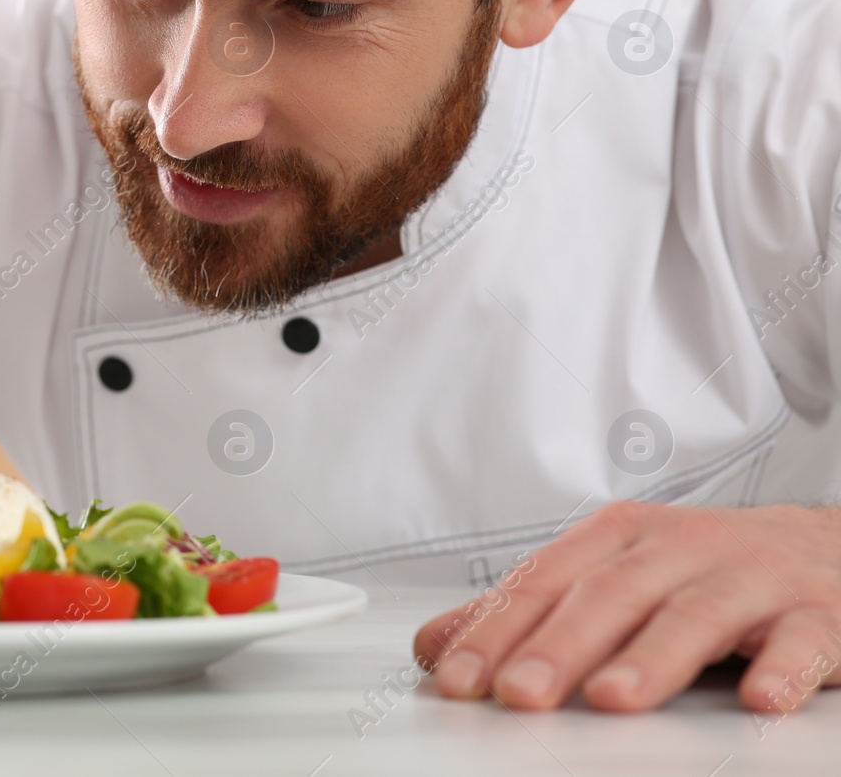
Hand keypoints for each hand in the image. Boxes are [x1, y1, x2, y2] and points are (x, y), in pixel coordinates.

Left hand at [413, 501, 840, 713]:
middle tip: (518, 693)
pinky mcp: (818, 613)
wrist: (827, 550)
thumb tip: (436, 643)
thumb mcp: (609, 576)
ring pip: (694, 616)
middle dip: (559, 647)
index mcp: (619, 538)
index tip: (456, 676)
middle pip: (610, 596)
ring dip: (652, 658)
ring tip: (613, 698)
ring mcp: (751, 578)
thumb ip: (525, 613)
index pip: (545, 583)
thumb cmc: (702, 569)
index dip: (496, 630)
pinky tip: (760, 699)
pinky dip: (782, 668)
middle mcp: (679, 549)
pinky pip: (801, 641)